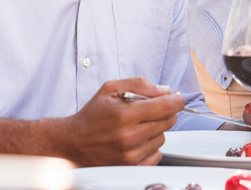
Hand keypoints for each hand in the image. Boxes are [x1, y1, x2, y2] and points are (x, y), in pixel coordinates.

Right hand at [58, 77, 181, 165]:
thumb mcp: (110, 89)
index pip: (167, 106)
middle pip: (169, 121)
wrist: (73, 143)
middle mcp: (130, 136)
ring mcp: (131, 154)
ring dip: (156, 129)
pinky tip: (136, 140)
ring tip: (136, 126)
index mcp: (125, 114)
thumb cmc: (92, 115)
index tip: (177, 97)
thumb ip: (140, 84)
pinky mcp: (132, 166)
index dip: (177, 99)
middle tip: (150, 110)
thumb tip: (165, 90)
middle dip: (164, 112)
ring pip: (163, 137)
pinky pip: (157, 153)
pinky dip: (151, 146)